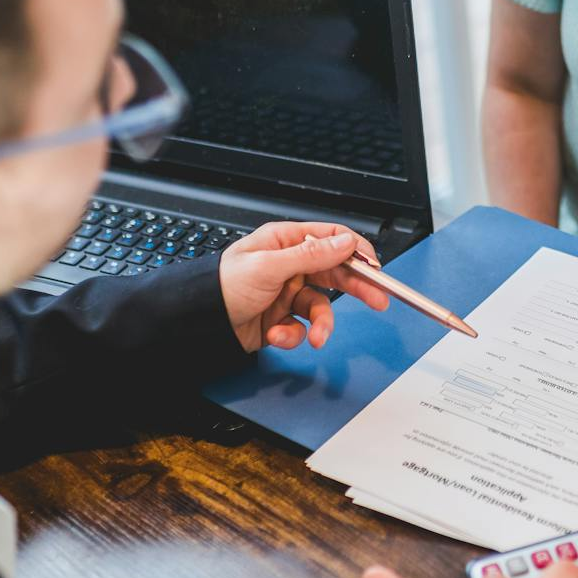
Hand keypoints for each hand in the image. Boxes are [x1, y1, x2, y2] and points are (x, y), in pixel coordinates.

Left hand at [219, 221, 389, 351]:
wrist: (198, 322)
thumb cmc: (223, 285)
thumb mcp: (270, 266)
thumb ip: (312, 255)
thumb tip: (345, 243)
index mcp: (286, 242)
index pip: (332, 240)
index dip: (356, 252)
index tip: (375, 268)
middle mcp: (290, 265)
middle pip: (335, 273)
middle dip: (356, 289)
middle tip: (379, 299)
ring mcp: (287, 292)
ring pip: (321, 307)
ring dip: (320, 324)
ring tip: (315, 337)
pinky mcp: (282, 318)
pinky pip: (302, 327)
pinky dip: (294, 335)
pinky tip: (277, 334)